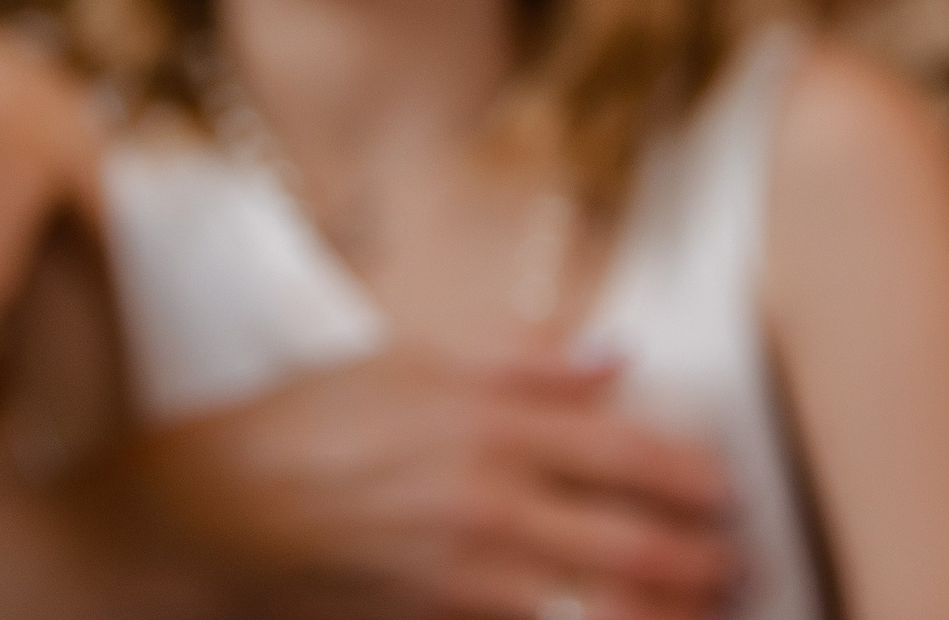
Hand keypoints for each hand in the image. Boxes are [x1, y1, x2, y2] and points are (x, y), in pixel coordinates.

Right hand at [133, 349, 738, 619]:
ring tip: (700, 612)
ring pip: (600, 610)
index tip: (728, 489)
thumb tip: (611, 354)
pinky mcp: (439, 617)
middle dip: (702, 564)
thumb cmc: (303, 424)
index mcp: (489, 420)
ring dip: (664, 614)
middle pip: (633, 546)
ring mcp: (466, 572)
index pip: (629, 455)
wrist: (212, 509)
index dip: (695, 480)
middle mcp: (489, 499)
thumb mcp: (405, 360)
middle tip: (736, 565)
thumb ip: (519, 359)